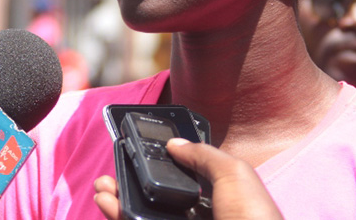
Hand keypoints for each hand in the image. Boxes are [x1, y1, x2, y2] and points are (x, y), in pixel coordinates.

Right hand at [94, 139, 282, 219]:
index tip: (141, 151)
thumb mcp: (235, 175)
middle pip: (157, 195)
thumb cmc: (252, 218)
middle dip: (132, 180)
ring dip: (120, 198)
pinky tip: (108, 203)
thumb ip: (205, 154)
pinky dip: (121, 215)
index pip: (185, 176)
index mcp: (220, 197)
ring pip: (144, 213)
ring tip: (103, 186)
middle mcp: (199, 215)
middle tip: (116, 169)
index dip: (163, 163)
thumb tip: (175, 144)